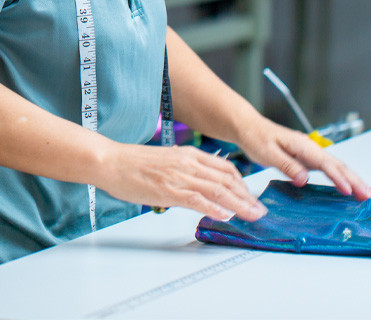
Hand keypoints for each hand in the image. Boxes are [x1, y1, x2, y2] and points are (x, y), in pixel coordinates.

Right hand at [96, 143, 267, 221]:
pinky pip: (197, 199)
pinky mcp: (169, 189)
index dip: (242, 183)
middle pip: (226, 180)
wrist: (110, 161)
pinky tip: (224, 216)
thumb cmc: (132, 164)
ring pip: (217, 190)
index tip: (250, 196)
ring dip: (238, 204)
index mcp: (189, 154)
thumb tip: (197, 186)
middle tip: (259, 210)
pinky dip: (214, 208)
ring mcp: (179, 176)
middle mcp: (188, 163)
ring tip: (251, 215)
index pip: (225, 167)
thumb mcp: (166, 161)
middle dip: (246, 196)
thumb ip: (184, 170)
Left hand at [238, 120, 370, 200]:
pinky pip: (328, 169)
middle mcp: (310, 148)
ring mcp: (310, 153)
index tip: (350, 190)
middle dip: (355, 180)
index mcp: (303, 146)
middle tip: (368, 194)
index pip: (325, 164)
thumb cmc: (256, 138)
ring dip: (352, 179)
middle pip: (337, 165)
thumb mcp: (268, 153)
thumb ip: (287, 165)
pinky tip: (347, 186)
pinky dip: (341, 177)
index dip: (339, 178)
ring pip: (336, 167)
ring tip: (365, 192)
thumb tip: (303, 179)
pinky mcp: (307, 158)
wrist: (249, 128)